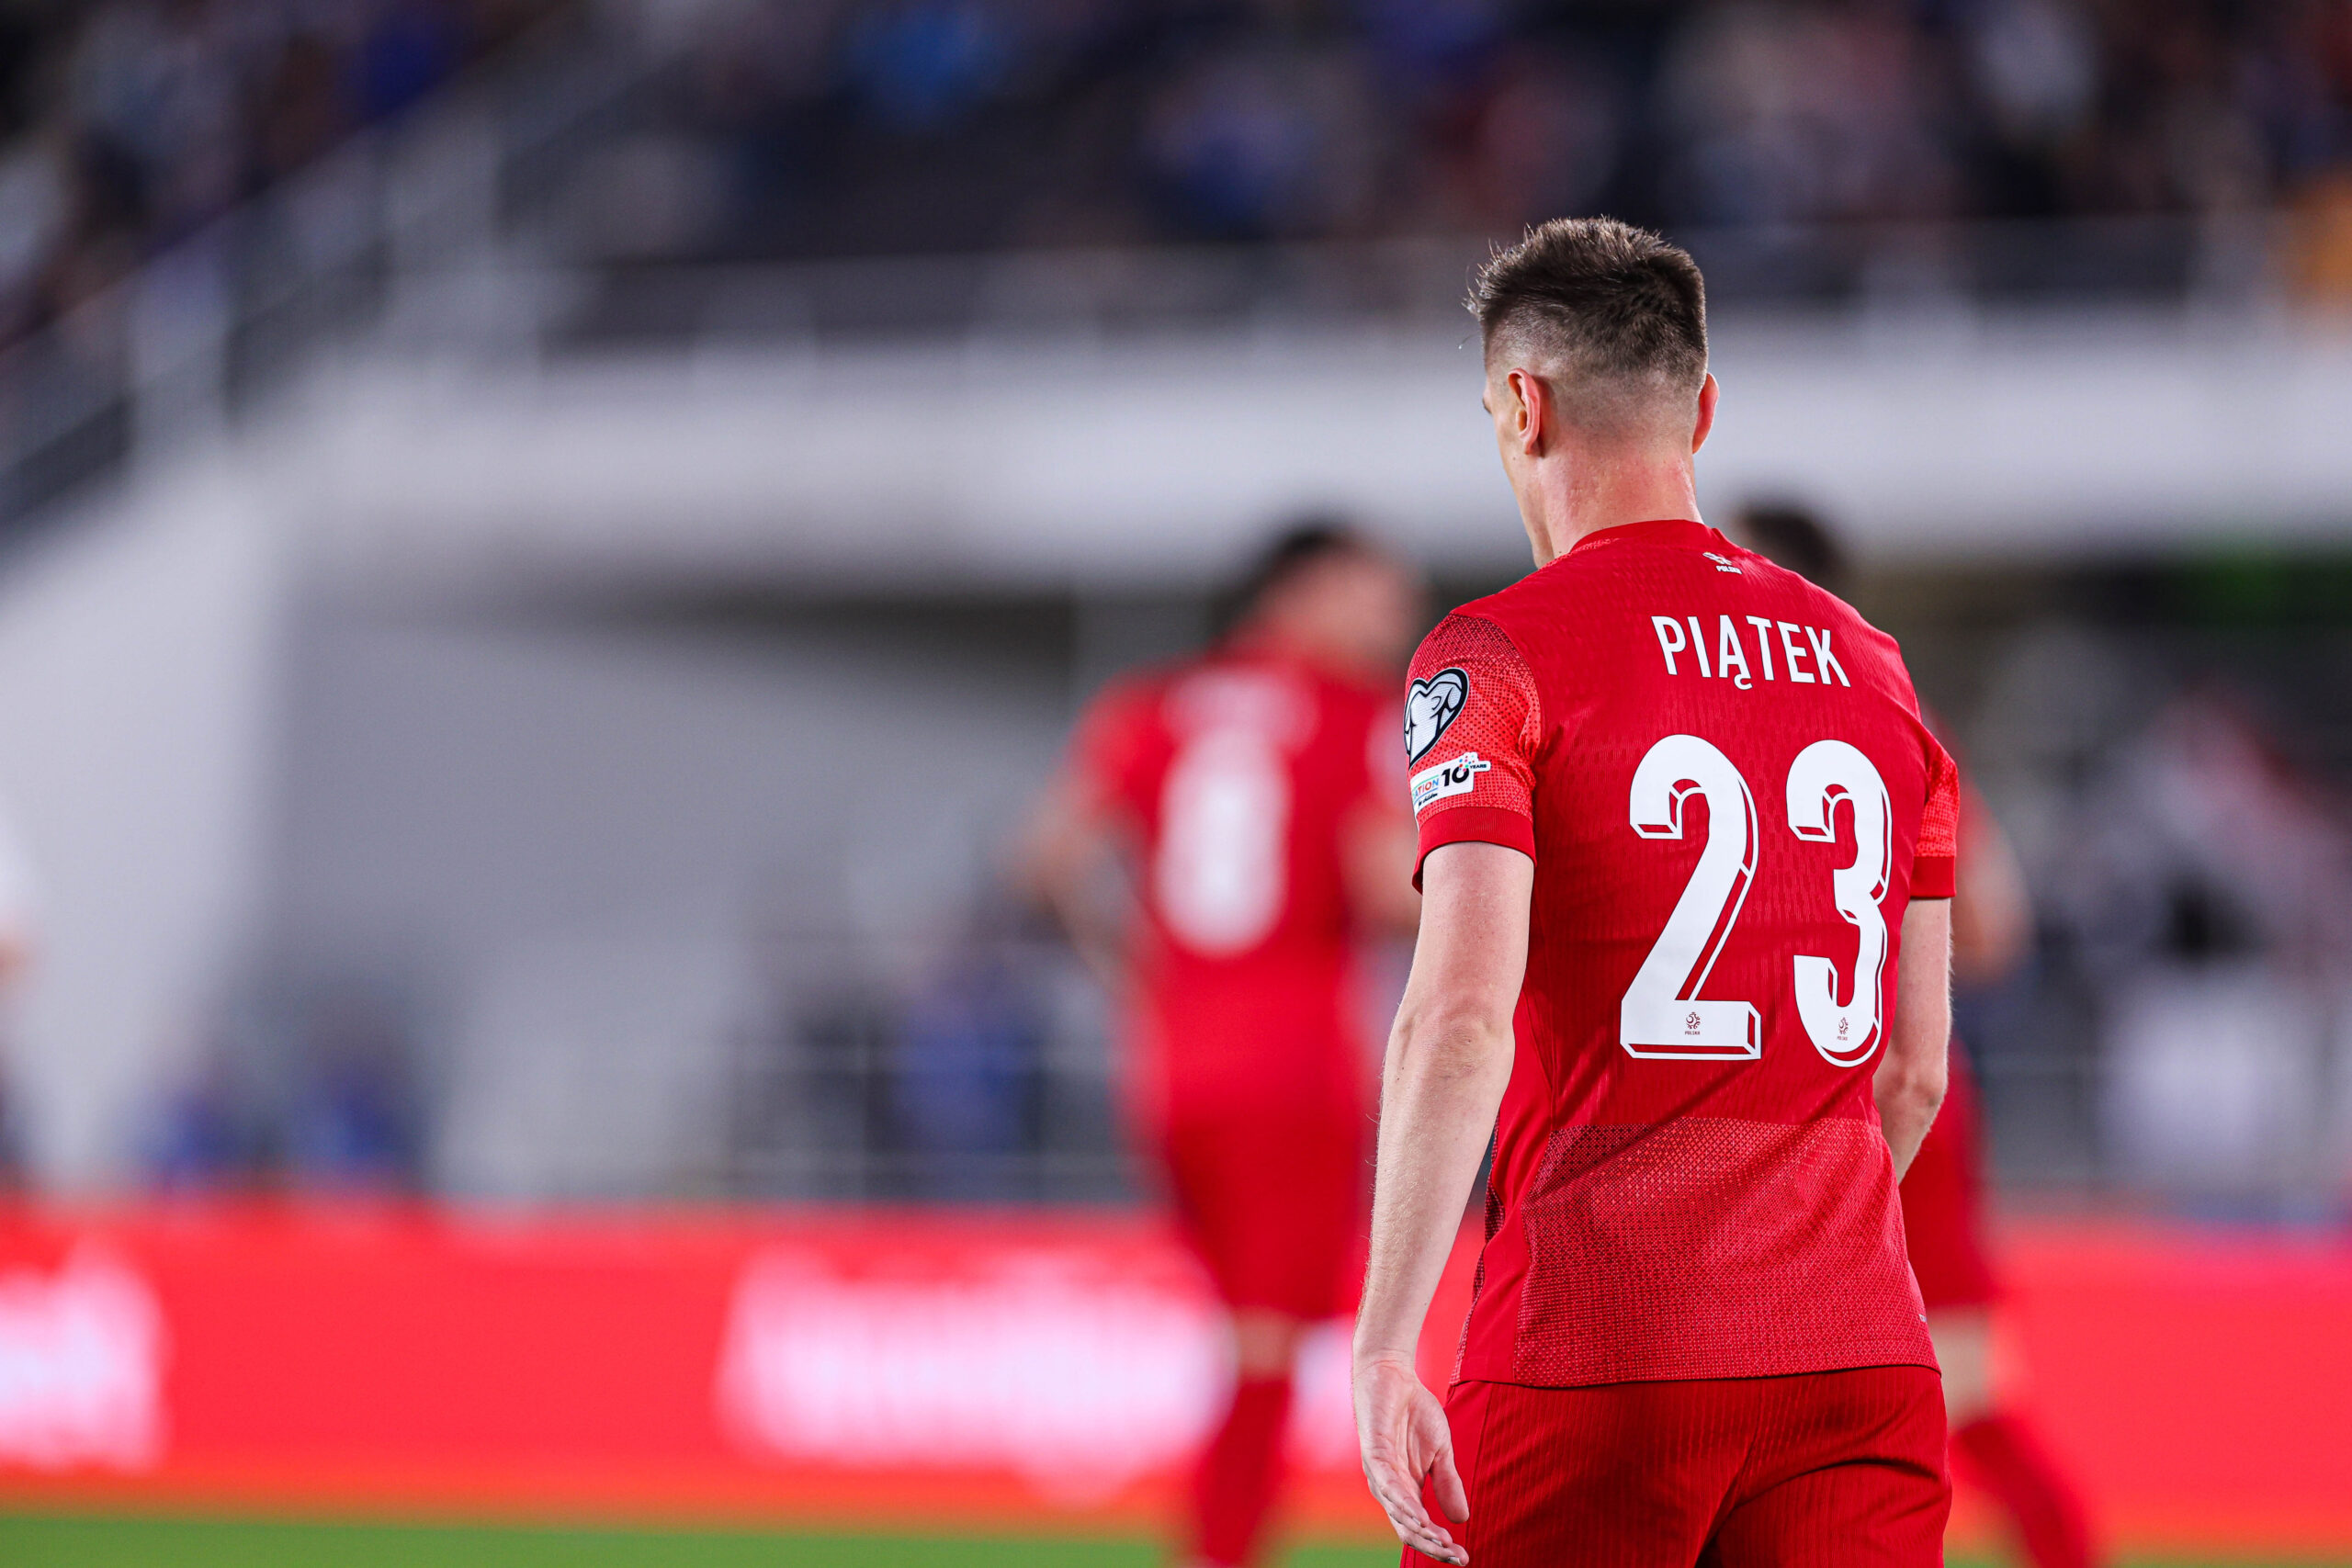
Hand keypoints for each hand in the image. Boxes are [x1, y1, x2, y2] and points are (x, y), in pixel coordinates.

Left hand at [1353, 1351, 1468, 1564]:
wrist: (1393, 1375)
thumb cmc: (1414, 1413)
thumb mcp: (1441, 1452)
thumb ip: (1448, 1484)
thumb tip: (1463, 1520)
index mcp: (1406, 1489)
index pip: (1420, 1527)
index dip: (1440, 1544)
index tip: (1464, 1558)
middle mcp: (1389, 1487)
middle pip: (1407, 1528)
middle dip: (1432, 1546)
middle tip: (1456, 1558)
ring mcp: (1379, 1472)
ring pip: (1397, 1511)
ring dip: (1420, 1530)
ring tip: (1441, 1543)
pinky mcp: (1373, 1452)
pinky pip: (1387, 1483)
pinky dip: (1403, 1502)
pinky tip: (1419, 1514)